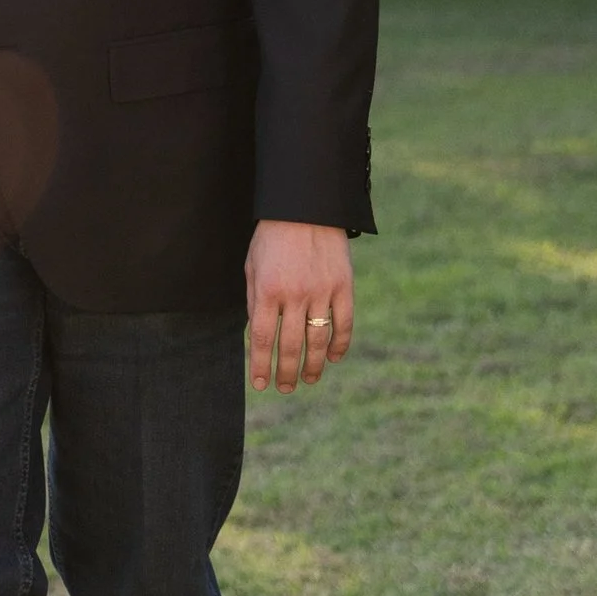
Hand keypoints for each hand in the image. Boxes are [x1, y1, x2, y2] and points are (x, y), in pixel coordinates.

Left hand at [246, 220, 354, 392]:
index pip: (261, 338)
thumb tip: (256, 336)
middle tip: (285, 388)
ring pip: (318, 340)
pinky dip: (340, 344)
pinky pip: (344, 323)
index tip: (260, 384)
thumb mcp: (252, 266)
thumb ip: (254, 301)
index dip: (260, 365)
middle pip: (290, 345)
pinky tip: (334, 358)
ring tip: (307, 380)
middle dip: (286, 372)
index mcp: (267, 290)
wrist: (306, 207)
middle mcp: (295, 295)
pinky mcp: (344, 287)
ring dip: (313, 365)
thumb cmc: (272, 237)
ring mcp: (322, 292)